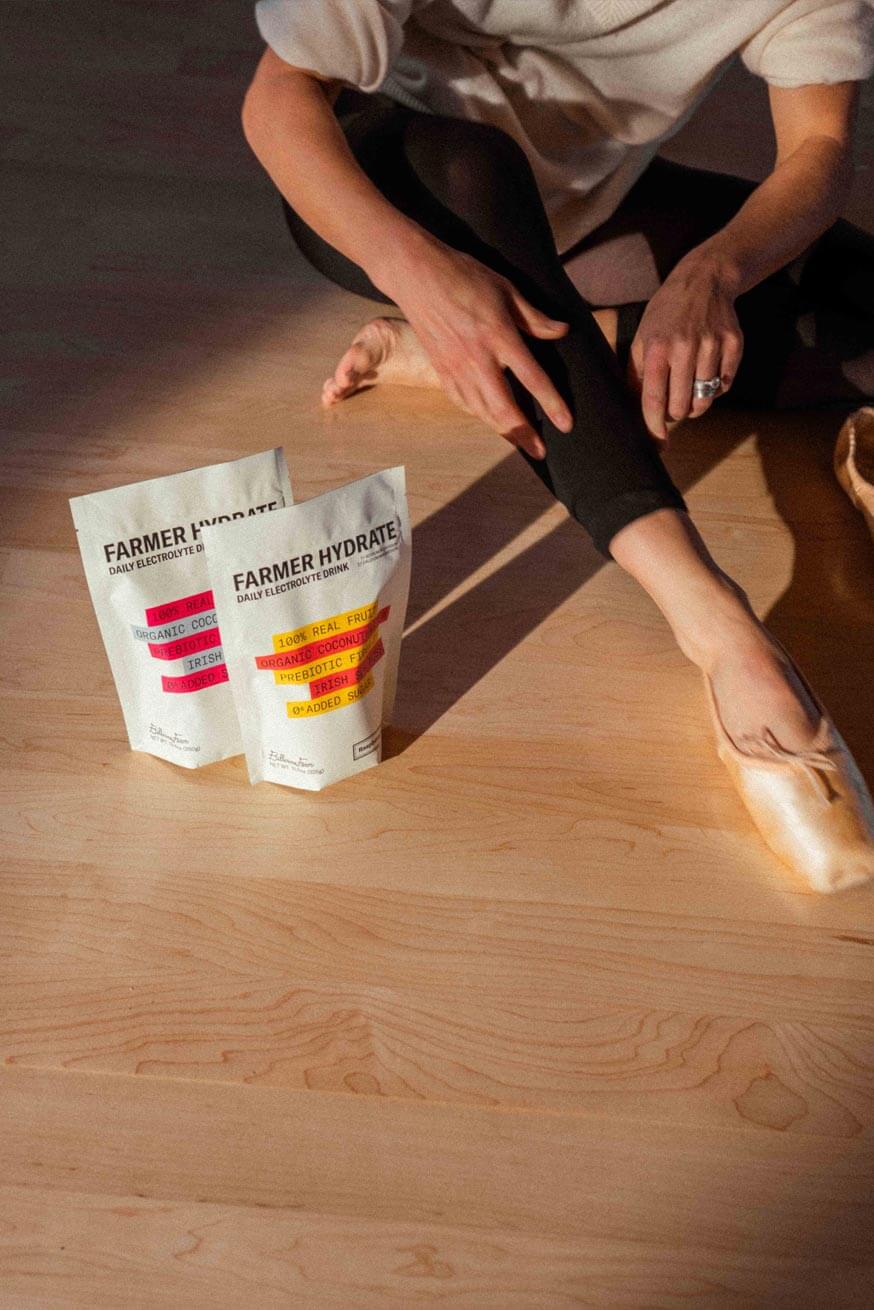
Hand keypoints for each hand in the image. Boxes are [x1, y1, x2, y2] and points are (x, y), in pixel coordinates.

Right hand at [371, 230, 573, 458]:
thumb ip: (533, 317)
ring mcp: (455, 367)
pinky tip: (489, 420)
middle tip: (540, 451)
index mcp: (498, 335)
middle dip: (523, 434)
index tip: (566, 425)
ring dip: (502, 430)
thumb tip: (561, 331)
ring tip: (519, 441)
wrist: (415, 275)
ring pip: (481, 411)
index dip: (552, 404)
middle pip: (504, 408)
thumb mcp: (505, 288)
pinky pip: (463, 402)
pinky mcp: (440, 370)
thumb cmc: (463, 275)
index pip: (532, 378)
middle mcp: (477, 358)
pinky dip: (479, 415)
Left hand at [626, 254, 743, 444]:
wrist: (704, 279)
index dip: (654, 426)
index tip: (657, 442)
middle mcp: (685, 347)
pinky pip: (725, 385)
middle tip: (673, 407)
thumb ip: (635, 373)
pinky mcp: (734, 344)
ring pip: (704, 399)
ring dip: (695, 406)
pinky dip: (715, 389)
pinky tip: (707, 376)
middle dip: (675, 414)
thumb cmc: (666, 314)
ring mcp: (712, 345)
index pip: (654, 398)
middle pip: (681, 404)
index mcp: (657, 348)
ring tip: (689, 394)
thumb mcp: (642, 337)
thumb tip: (632, 409)